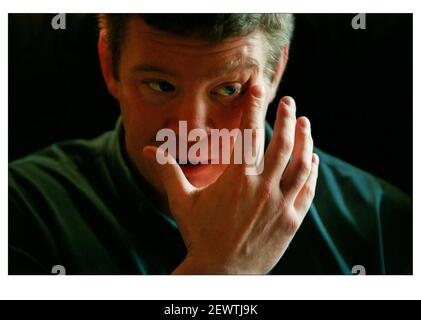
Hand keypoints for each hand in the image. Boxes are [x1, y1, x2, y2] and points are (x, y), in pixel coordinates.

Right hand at [143, 85, 318, 273]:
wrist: (221, 273)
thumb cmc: (199, 235)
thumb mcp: (181, 201)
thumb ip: (169, 171)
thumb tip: (150, 149)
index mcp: (236, 179)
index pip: (249, 133)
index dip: (254, 107)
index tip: (260, 88)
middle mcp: (262, 189)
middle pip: (281, 145)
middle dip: (287, 118)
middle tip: (289, 102)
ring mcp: (280, 206)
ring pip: (300, 166)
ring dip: (305, 141)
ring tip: (306, 124)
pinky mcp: (291, 221)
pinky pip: (306, 191)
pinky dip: (311, 173)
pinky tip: (312, 160)